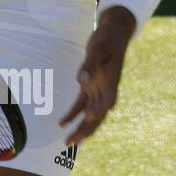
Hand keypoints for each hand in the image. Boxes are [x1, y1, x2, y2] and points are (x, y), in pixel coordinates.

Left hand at [59, 6, 134, 143]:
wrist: (113, 32)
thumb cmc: (107, 39)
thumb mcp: (98, 48)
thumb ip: (90, 64)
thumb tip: (81, 80)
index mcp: (111, 82)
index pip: (106, 103)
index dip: (98, 113)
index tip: (88, 120)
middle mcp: (106, 90)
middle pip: (98, 116)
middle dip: (86, 130)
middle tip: (72, 142)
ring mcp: (99, 90)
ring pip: (90, 115)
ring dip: (80, 128)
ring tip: (68, 142)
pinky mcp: (91, 87)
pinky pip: (82, 105)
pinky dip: (73, 114)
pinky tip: (62, 123)